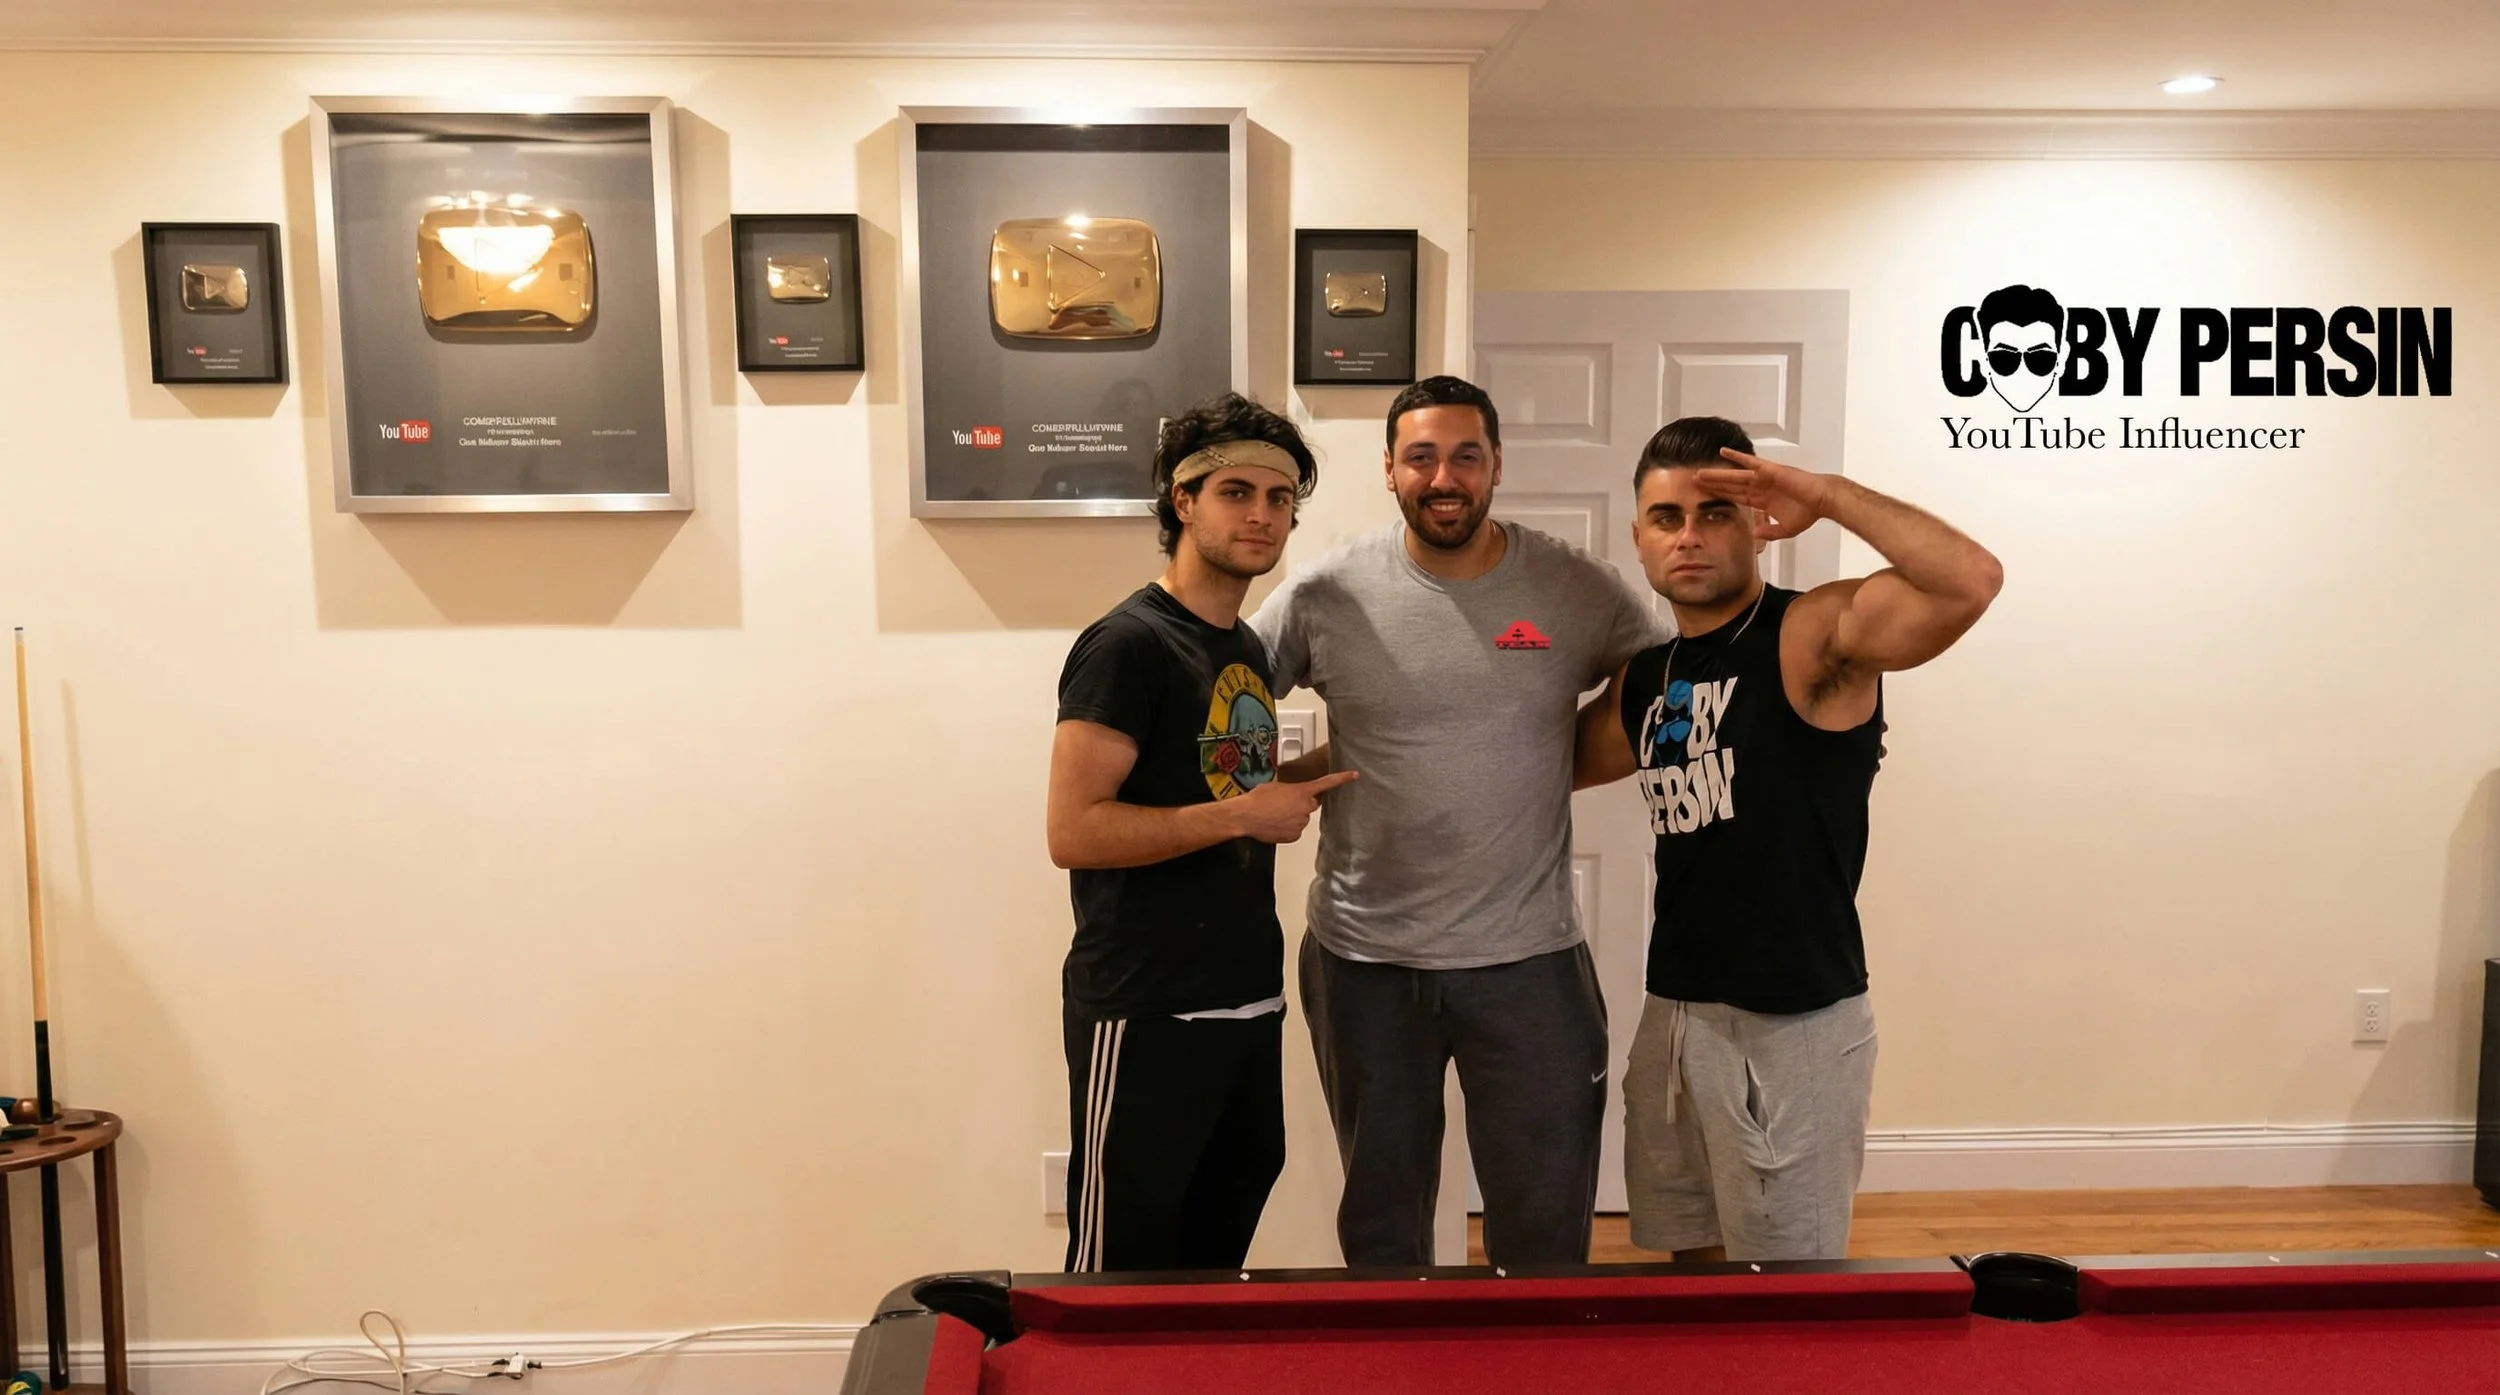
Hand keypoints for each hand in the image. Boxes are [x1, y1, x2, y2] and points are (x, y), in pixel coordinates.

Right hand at [1227, 770, 1358, 843]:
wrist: (1246, 816)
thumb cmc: (1257, 799)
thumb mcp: (1276, 787)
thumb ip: (1290, 790)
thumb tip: (1290, 797)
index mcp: (1302, 791)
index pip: (1327, 783)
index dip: (1342, 779)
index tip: (1354, 775)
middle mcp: (1305, 807)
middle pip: (1310, 805)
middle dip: (1300, 805)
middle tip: (1282, 805)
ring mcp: (1301, 823)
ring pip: (1301, 819)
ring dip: (1292, 817)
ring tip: (1274, 815)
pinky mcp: (1294, 836)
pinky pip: (1294, 832)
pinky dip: (1286, 829)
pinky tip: (1274, 825)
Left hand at [1695, 448, 1834, 541]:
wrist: (1822, 500)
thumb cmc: (1808, 512)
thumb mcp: (1785, 529)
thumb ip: (1769, 532)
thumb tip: (1755, 536)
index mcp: (1761, 501)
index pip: (1735, 498)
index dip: (1720, 498)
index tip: (1703, 499)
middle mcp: (1759, 487)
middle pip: (1729, 486)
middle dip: (1712, 485)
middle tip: (1693, 483)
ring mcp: (1763, 478)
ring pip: (1734, 476)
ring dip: (1716, 474)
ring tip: (1699, 473)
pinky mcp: (1770, 470)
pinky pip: (1750, 462)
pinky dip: (1737, 456)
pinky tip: (1723, 451)